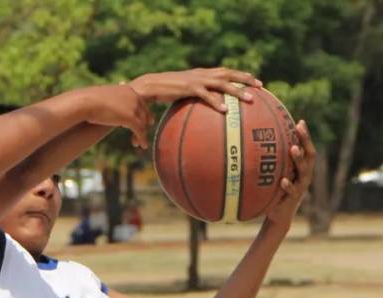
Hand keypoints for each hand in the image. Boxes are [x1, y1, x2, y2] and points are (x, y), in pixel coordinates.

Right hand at [81, 84, 153, 148]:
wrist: (85, 103)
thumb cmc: (88, 101)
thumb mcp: (101, 99)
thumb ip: (107, 102)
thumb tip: (105, 106)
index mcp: (127, 90)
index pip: (140, 102)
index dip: (143, 112)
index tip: (147, 120)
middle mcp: (133, 97)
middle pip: (144, 112)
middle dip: (145, 123)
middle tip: (144, 133)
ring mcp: (133, 107)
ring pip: (142, 123)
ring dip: (142, 134)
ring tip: (142, 143)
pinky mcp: (131, 118)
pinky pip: (140, 130)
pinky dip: (142, 138)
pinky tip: (143, 145)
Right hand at [129, 67, 262, 112]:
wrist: (146, 86)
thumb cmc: (160, 93)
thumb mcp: (178, 94)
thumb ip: (189, 100)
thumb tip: (196, 116)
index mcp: (199, 74)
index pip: (223, 71)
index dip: (239, 75)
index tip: (253, 81)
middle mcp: (200, 74)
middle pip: (228, 73)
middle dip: (245, 78)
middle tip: (261, 86)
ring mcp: (195, 80)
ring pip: (222, 82)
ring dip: (237, 90)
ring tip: (250, 99)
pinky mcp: (188, 87)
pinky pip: (206, 95)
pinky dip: (216, 101)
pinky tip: (225, 110)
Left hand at [265, 120, 315, 227]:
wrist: (279, 214)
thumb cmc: (277, 190)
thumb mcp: (278, 174)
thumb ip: (275, 161)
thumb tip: (259, 142)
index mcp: (302, 169)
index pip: (308, 149)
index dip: (306, 136)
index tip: (300, 122)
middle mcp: (304, 176)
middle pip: (309, 156)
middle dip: (305, 141)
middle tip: (299, 129)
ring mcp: (300, 187)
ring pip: (303, 172)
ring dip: (298, 159)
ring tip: (292, 149)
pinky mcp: (292, 199)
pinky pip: (292, 191)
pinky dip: (288, 185)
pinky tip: (283, 180)